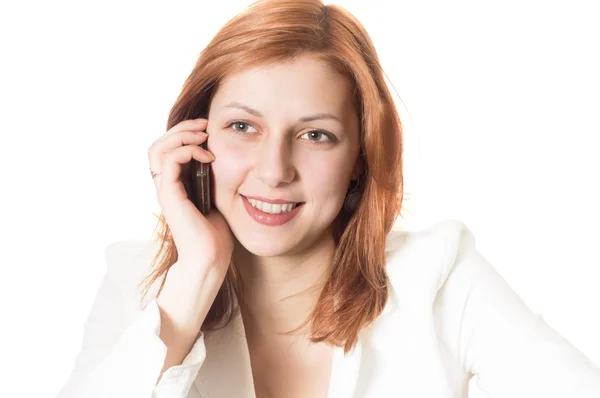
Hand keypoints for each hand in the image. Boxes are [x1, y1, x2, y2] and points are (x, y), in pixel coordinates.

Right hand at [147, 118, 233, 330]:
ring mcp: (165, 190)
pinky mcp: (169, 195)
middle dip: (181, 128)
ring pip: (158, 149)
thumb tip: (227, 162)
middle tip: (205, 124)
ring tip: (204, 134)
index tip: (208, 128)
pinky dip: (187, 150)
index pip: (167, 150)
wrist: (210, 259)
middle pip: (158, 145)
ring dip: (182, 135)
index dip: (184, 134)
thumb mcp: (217, 199)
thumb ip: (213, 181)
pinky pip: (169, 160)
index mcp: (175, 186)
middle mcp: (165, 186)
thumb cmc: (216, 235)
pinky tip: (208, 155)